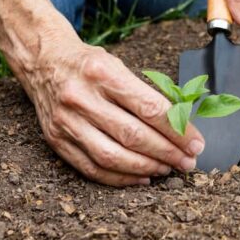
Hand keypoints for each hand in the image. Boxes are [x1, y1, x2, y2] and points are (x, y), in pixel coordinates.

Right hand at [21, 27, 204, 186]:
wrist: (43, 62)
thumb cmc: (89, 64)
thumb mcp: (118, 64)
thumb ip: (145, 94)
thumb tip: (182, 126)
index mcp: (102, 72)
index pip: (148, 108)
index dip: (177, 130)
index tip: (196, 143)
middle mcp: (81, 97)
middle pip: (132, 135)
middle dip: (167, 153)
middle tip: (187, 162)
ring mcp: (66, 121)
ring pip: (112, 156)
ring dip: (145, 168)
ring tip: (167, 169)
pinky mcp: (56, 140)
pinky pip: (91, 168)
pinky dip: (120, 178)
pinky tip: (141, 177)